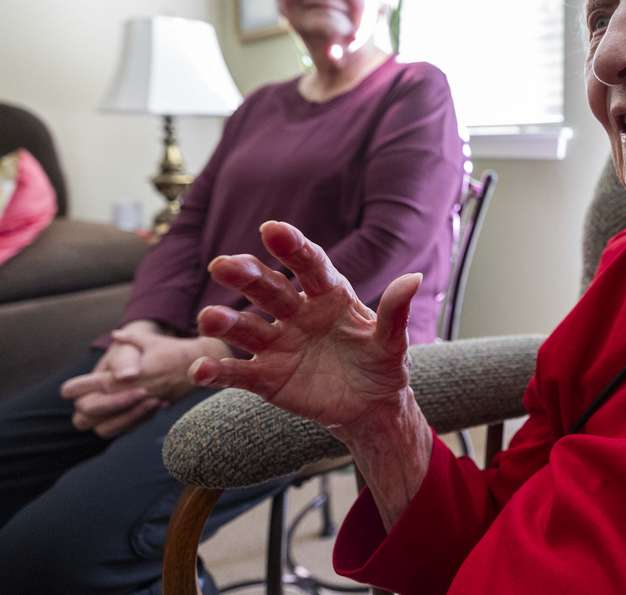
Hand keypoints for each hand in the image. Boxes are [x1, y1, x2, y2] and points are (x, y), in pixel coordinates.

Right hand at [60, 321, 164, 437]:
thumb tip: (127, 376)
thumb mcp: (131, 349)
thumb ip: (125, 360)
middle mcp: (95, 401)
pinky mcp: (125, 422)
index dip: (79, 390)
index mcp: (91, 381)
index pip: (72, 390)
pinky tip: (162, 403)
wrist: (157, 359)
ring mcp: (109, 415)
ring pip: (104, 430)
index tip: (107, 383)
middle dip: (113, 405)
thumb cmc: (136, 351)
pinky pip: (126, 430)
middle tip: (143, 391)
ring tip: (156, 400)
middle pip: (83, 417)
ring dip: (129, 417)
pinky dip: (143, 419)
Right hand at [191, 221, 419, 431]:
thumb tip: (413, 278)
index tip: (272, 229)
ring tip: (209, 318)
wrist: (370, 407)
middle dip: (247, 276)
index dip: (292, 246)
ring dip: (226, 322)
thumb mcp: (392, 342)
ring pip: (247, 328)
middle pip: (269, 290)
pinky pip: (237, 372)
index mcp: (329, 296)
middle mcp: (298, 313)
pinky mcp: (265, 377)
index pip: (310, 266)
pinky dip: (217, 370)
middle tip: (223, 266)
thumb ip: (395, 312)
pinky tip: (201, 369)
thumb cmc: (381, 365)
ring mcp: (278, 344)